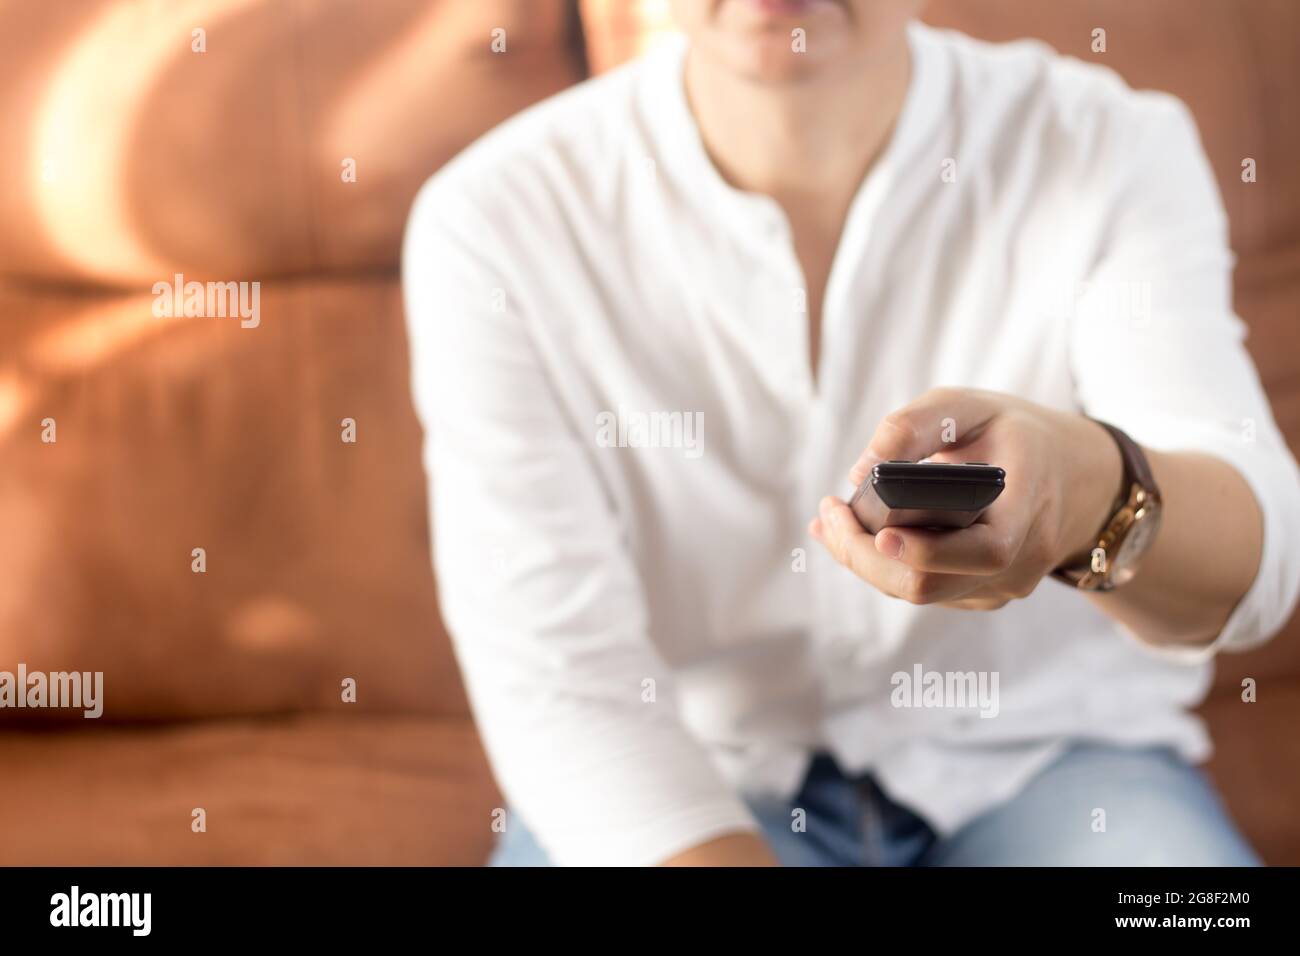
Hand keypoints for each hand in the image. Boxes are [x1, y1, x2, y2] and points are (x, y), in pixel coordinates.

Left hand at [809, 388, 1121, 609]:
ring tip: (831, 521)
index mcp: (1030, 506)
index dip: (925, 550)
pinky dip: (885, 567)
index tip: (877, 530)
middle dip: (866, 556)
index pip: (984, 550)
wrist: (1079, 478)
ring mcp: (1005, 585)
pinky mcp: (985, 594)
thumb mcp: (973, 407)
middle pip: (932, 583)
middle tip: (828, 515)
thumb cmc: (1018, 436)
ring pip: (922, 593)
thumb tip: (860, 470)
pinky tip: (857, 536)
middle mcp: (1022, 558)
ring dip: (866, 563)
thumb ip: (916, 424)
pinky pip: (927, 590)